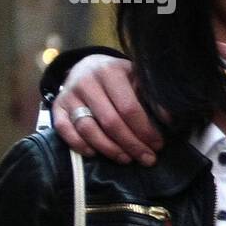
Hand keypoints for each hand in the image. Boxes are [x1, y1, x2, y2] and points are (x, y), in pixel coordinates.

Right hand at [51, 55, 165, 165]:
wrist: (86, 66)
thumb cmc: (118, 77)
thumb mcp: (136, 77)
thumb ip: (151, 96)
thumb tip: (168, 120)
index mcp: (110, 72)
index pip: (129, 108)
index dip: (145, 130)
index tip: (158, 145)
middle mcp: (87, 83)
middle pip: (110, 122)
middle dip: (132, 144)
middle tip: (147, 158)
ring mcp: (69, 96)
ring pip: (88, 129)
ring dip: (109, 149)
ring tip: (127, 159)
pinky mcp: (57, 107)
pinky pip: (65, 131)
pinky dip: (80, 145)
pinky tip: (95, 154)